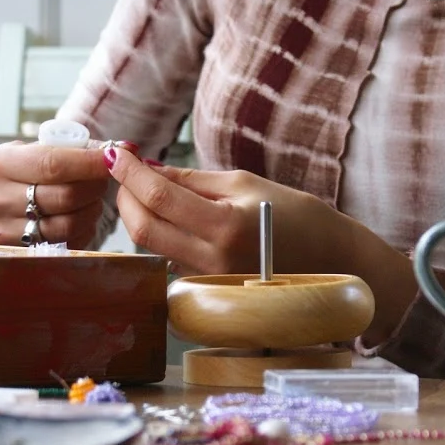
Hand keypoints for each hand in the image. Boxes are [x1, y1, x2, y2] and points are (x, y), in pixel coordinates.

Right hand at [0, 140, 113, 248]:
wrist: (4, 202)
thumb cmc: (31, 171)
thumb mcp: (41, 151)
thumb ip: (80, 148)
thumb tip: (128, 149)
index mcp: (0, 163)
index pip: (53, 164)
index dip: (90, 163)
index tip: (114, 159)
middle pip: (65, 196)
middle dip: (95, 187)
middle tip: (103, 180)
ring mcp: (5, 229)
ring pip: (69, 223)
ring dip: (92, 210)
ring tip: (92, 199)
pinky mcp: (20, 252)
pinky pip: (66, 242)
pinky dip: (83, 229)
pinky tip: (81, 217)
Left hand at [109, 153, 355, 276]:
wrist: (330, 260)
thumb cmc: (296, 215)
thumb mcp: (244, 184)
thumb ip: (191, 179)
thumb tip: (145, 168)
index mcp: (227, 228)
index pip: (160, 197)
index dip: (130, 172)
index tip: (114, 153)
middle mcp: (214, 261)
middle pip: (143, 229)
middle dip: (126, 197)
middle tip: (125, 173)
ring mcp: (210, 282)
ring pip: (152, 247)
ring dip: (142, 215)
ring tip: (152, 192)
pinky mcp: (209, 292)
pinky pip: (170, 261)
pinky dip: (162, 236)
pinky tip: (173, 221)